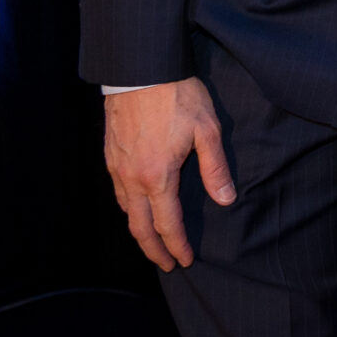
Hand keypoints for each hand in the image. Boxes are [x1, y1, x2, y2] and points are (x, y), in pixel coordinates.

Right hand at [104, 78, 236, 271]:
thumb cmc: (178, 96)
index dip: (176, 246)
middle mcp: (132, 178)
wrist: (142, 71)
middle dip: (153, 250)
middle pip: (139, 227)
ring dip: (140, 231)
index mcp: (157, 176)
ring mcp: (117, 167)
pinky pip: (118, 192)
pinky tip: (139, 208)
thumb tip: (226, 199)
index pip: (166, 224)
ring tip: (154, 241)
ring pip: (126, 210)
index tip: (185, 261)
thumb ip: (215, 168)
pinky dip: (130, 209)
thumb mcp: (208, 130)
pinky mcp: (110, 155)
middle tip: (167, 265)